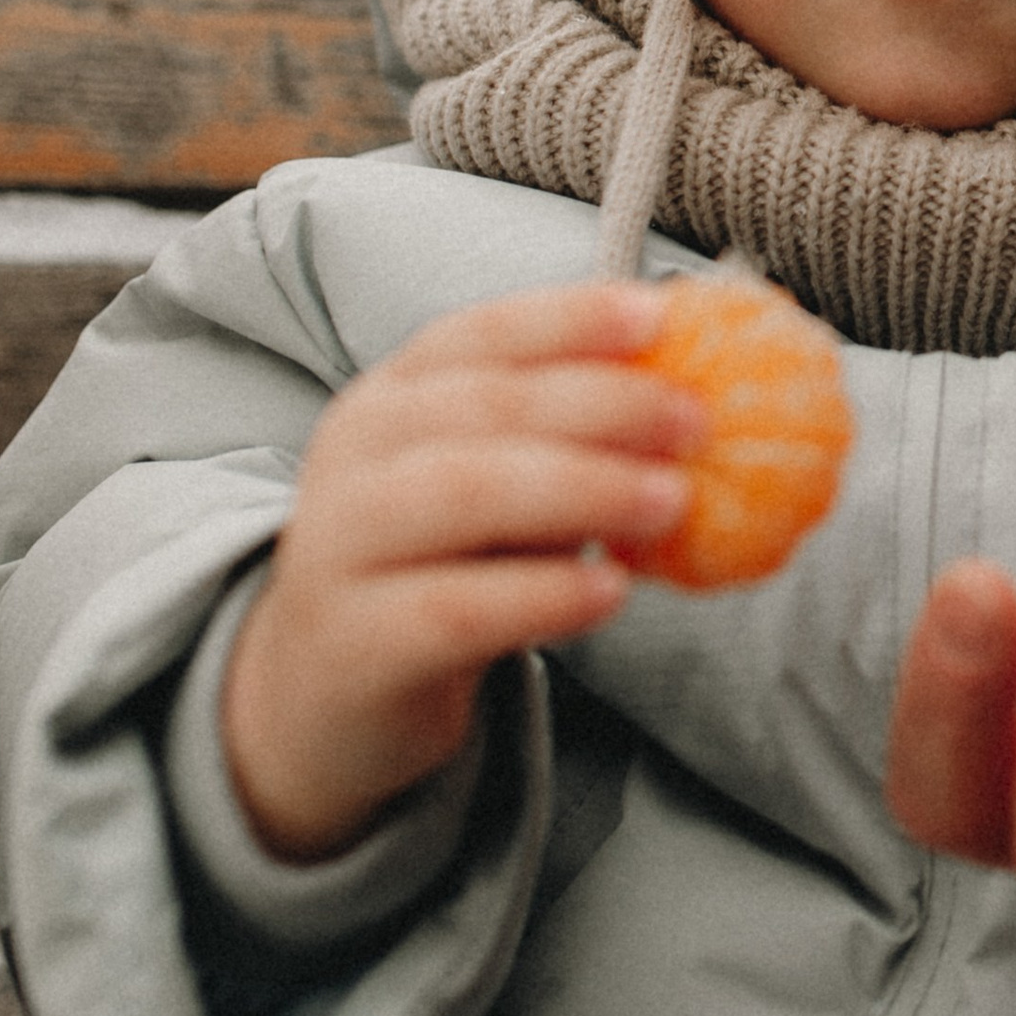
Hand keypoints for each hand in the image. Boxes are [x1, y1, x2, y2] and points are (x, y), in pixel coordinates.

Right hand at [227, 283, 706, 862]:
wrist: (320, 699)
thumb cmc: (432, 570)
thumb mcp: (487, 490)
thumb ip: (563, 446)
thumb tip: (696, 404)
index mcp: (390, 399)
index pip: (477, 334)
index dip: (568, 318)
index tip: (660, 315)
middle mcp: (354, 458)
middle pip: (483, 407)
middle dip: (602, 402)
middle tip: (695, 420)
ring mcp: (340, 548)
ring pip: (466, 493)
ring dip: (583, 487)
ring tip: (672, 500)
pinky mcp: (354, 643)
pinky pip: (457, 607)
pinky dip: (543, 592)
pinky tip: (611, 591)